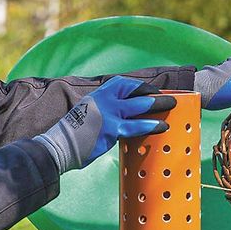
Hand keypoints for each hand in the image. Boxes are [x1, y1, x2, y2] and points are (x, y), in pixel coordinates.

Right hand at [34, 76, 175, 172]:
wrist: (59, 146)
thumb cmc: (74, 135)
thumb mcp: (87, 114)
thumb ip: (104, 111)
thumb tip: (122, 116)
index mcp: (98, 95)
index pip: (124, 84)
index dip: (140, 87)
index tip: (152, 91)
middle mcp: (104, 100)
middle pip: (135, 92)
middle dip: (154, 94)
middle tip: (169, 98)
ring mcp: (108, 114)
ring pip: (139, 106)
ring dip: (158, 105)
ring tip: (172, 106)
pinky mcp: (111, 130)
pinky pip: (135, 126)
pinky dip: (150, 125)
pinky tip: (161, 126)